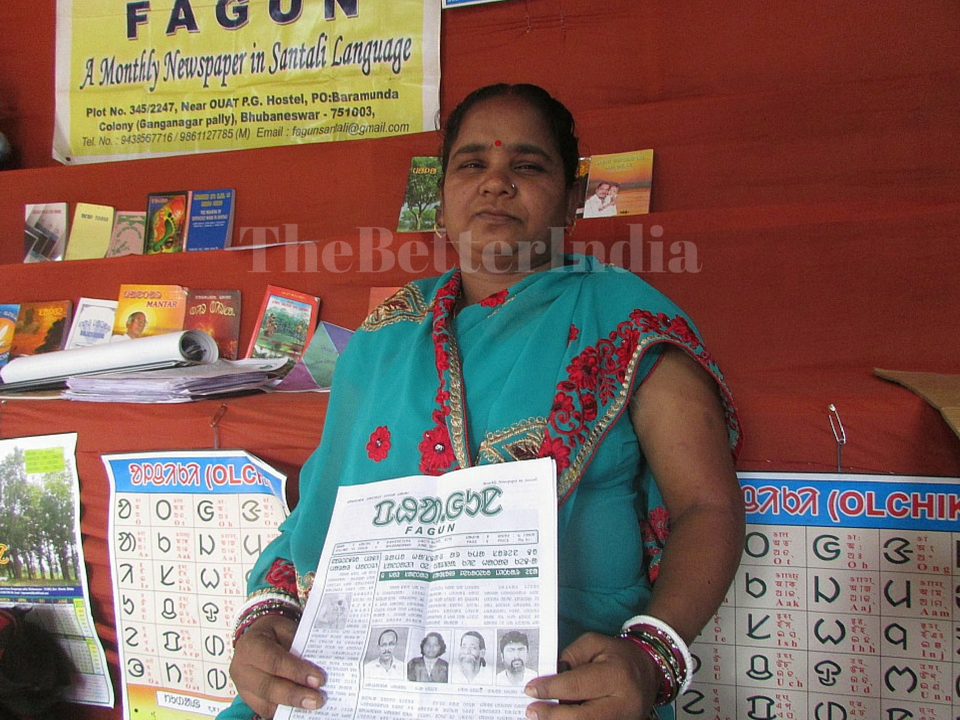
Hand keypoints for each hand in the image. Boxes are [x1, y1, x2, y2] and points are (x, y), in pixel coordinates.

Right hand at [229, 614, 326, 717]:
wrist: (256, 638)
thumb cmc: (274, 633)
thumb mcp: (286, 629)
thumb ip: (298, 645)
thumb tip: (318, 666)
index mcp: (250, 646)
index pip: (274, 661)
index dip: (297, 672)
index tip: (318, 679)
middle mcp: (242, 669)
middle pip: (268, 687)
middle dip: (295, 695)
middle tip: (318, 699)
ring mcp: (243, 688)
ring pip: (266, 704)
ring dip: (292, 707)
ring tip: (313, 705)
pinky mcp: (248, 700)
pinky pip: (266, 710)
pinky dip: (285, 712)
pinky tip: (301, 709)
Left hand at [523, 632, 659, 719]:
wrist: (649, 670)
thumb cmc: (617, 655)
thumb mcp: (594, 643)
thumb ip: (571, 656)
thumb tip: (550, 676)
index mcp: (616, 675)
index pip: (577, 685)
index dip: (551, 688)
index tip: (530, 689)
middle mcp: (623, 703)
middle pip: (582, 717)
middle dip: (552, 716)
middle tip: (531, 710)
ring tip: (541, 716)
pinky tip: (558, 718)